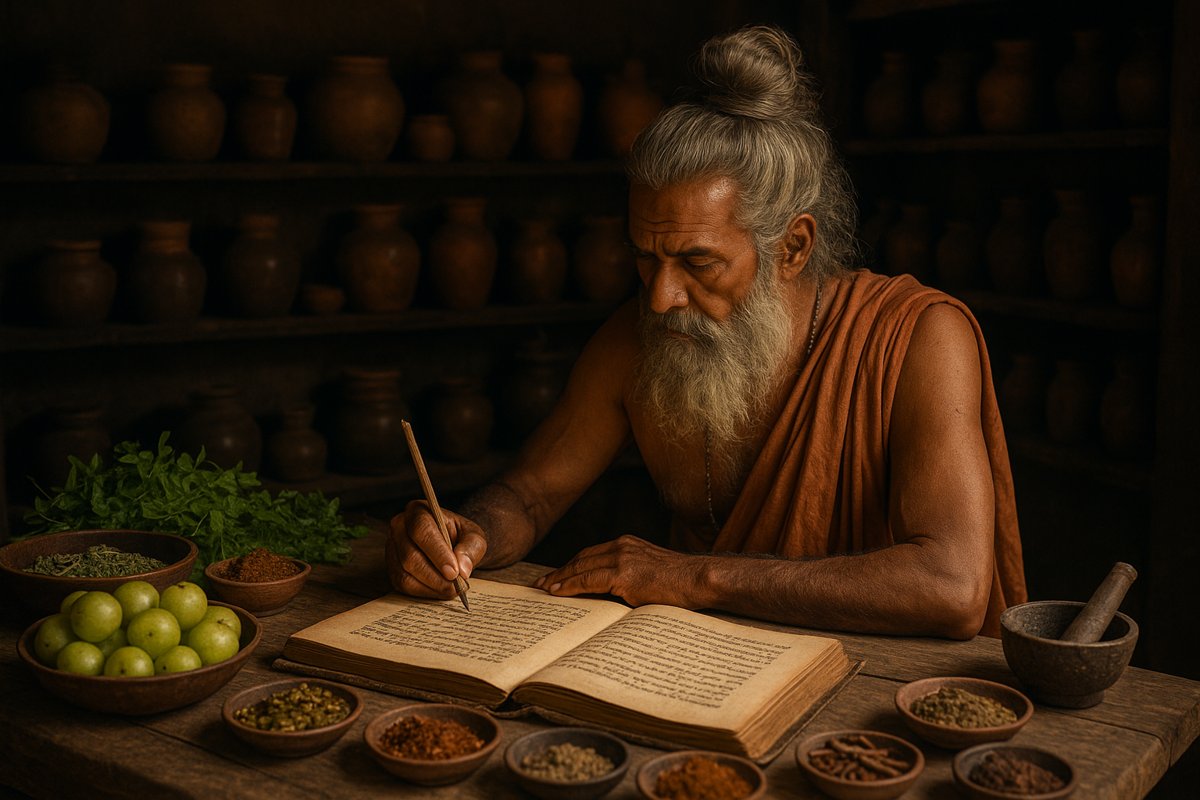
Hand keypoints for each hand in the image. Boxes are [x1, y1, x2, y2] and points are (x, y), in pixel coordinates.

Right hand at [387, 500, 487, 598]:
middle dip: (435, 575)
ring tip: (451, 588)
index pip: (422, 530)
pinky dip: (424, 591)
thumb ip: (471, 548)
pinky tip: (440, 589)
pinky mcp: (392, 568)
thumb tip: (463, 569)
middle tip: (456, 585)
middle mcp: (399, 527)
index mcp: (418, 511)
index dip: (437, 553)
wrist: (452, 544)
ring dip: (431, 586)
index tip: (454, 572)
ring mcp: (392, 548)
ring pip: (404, 573)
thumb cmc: (461, 537)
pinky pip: (403, 585)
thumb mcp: (474, 537)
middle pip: (410, 555)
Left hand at [533, 535, 704, 607]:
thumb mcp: (649, 573)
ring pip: (580, 568)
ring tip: (545, 590)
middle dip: (560, 571)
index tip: (555, 575)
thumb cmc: (680, 583)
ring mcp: (622, 558)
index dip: (571, 565)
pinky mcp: (624, 574)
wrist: (699, 579)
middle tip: (542, 583)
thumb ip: (628, 577)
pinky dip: (569, 586)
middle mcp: (621, 546)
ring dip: (559, 579)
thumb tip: (609, 595)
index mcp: (627, 544)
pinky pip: (588, 581)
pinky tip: (558, 592)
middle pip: (581, 558)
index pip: (590, 554)